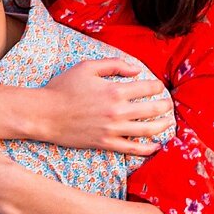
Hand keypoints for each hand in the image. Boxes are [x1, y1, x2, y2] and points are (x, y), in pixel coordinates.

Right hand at [41, 58, 173, 154]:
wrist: (45, 113)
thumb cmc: (64, 88)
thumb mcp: (88, 67)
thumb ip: (114, 64)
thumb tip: (136, 69)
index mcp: (114, 91)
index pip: (147, 88)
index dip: (157, 86)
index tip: (158, 86)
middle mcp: (117, 112)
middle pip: (152, 110)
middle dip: (165, 106)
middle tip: (168, 104)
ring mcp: (112, 130)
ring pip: (147, 130)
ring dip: (162, 126)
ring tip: (169, 123)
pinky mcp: (105, 143)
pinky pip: (132, 149)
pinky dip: (147, 149)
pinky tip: (156, 146)